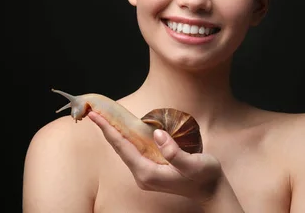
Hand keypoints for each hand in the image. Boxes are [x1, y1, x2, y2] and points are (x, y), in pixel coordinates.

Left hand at [87, 111, 222, 202]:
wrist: (212, 191)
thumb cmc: (205, 177)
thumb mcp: (194, 164)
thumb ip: (174, 152)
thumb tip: (157, 135)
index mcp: (148, 173)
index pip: (123, 147)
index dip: (108, 130)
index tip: (96, 116)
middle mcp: (142, 175)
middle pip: (119, 148)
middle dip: (106, 130)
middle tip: (93, 112)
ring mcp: (145, 174)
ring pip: (124, 150)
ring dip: (113, 133)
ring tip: (102, 118)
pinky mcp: (151, 170)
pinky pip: (132, 151)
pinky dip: (124, 138)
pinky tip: (121, 130)